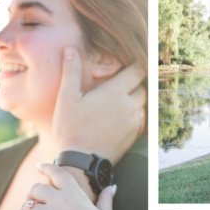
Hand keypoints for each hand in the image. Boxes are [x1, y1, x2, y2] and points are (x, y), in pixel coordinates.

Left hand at [13, 164, 117, 209]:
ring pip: (25, 207)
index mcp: (76, 196)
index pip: (58, 173)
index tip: (39, 166)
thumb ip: (105, 201)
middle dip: (31, 196)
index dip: (46, 167)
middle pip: (36, 189)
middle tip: (31, 205)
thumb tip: (112, 187)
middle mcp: (61, 201)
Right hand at [52, 47, 145, 166]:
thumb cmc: (71, 127)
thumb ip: (71, 71)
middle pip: (142, 88)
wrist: (82, 160)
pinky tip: (119, 117)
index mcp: (115, 92)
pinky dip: (134, 116)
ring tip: (117, 101)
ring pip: (142, 105)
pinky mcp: (134, 136)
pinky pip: (140, 120)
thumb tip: (69, 49)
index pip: (137, 71)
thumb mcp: (67, 97)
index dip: (134, 66)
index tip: (126, 65)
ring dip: (134, 101)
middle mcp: (130, 106)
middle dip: (133, 84)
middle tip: (119, 84)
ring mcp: (134, 122)